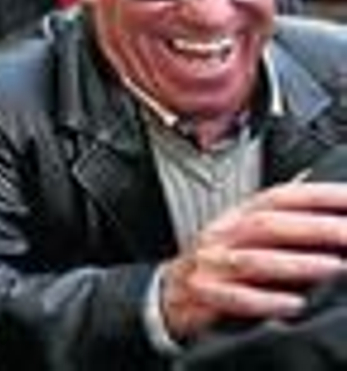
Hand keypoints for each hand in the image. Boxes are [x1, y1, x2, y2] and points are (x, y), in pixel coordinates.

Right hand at [160, 181, 346, 342]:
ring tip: (335, 267)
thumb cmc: (220, 264)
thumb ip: (284, 223)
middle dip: (315, 229)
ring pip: (253, 260)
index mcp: (238, 216)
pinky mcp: (203, 294)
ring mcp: (210, 264)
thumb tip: (331, 209)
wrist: (171, 293)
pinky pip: (235, 298)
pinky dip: (266, 301)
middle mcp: (223, 235)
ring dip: (297, 264)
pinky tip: (295, 305)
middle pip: (268, 225)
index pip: (280, 197)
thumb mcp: (246, 236)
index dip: (317, 195)